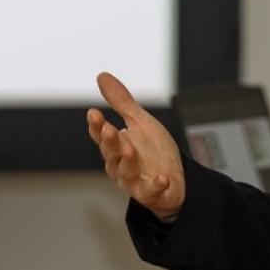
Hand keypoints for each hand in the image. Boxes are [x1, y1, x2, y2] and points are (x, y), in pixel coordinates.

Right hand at [86, 71, 184, 222]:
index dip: (97, 126)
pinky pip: (151, 191)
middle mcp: (121, 165)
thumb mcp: (140, 122)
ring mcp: (135, 181)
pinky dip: (156, 186)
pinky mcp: (151, 194)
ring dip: (127, 161)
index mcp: (117, 146)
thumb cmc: (153, 151)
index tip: (93, 113)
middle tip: (109, 128)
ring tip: (130, 148)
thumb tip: (102, 76)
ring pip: (126, 172)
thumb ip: (121, 102)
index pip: (102, 136)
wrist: (175, 179)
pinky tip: (163, 179)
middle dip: (109, 142)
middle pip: (110, 154)